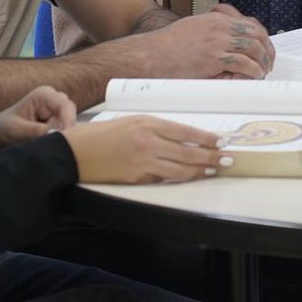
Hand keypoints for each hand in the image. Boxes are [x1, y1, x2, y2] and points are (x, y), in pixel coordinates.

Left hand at [0, 85, 76, 157]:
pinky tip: (45, 145)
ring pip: (69, 126)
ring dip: (60, 137)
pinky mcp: (57, 125)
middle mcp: (53, 101)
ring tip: (41, 144)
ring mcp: (57, 113)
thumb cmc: (3, 128)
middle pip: (71, 116)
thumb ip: (35, 131)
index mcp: (44, 95)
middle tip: (50, 144)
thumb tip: (55, 135)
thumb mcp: (16, 129)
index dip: (68, 121)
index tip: (64, 137)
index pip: (65, 105)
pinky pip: (65, 134)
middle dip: (63, 131)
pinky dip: (57, 141)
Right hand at [63, 114, 230, 183]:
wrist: (73, 152)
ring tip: (215, 170)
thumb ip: (155, 130)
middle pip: (188, 151)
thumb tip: (182, 140)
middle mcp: (148, 140)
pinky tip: (191, 177)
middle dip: (211, 156)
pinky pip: (164, 178)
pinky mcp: (136, 177)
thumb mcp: (131, 123)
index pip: (185, 131)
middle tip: (228, 159)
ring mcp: (143, 160)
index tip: (221, 141)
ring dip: (201, 170)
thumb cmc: (101, 136)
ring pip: (180, 168)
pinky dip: (179, 178)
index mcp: (147, 123)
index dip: (206, 138)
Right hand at [139, 4, 272, 79]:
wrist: (150, 54)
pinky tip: (254, 76)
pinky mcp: (214, 58)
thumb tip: (224, 42)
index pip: (249, 24)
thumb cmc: (166, 46)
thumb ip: (210, 32)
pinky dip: (253, 70)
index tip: (264, 48)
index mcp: (216, 20)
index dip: (261, 37)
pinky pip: (243, 63)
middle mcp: (220, 28)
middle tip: (268, 62)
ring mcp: (218, 42)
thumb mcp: (193, 29)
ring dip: (262, 61)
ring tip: (263, 71)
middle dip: (266, 49)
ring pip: (253, 47)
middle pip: (256, 34)